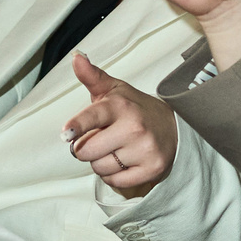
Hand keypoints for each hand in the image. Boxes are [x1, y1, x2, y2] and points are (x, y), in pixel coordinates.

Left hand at [63, 53, 176, 193]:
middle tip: (100, 139)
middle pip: (87, 151)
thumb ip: (92, 76)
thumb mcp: (114, 90)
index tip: (67, 133)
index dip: (78, 126)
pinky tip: (124, 161)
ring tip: (115, 149)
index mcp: (120, 106)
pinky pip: (116, 182)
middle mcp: (134, 127)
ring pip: (99, 168)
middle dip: (86, 148)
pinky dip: (114, 175)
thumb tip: (76, 57)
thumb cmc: (135, 109)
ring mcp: (144, 150)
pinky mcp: (152, 169)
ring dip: (100, 162)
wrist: (173, 127)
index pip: (94, 116)